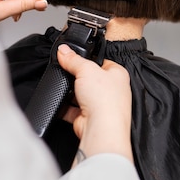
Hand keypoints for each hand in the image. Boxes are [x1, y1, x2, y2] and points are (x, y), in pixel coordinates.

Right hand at [57, 44, 133, 164]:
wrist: (101, 129)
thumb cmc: (105, 100)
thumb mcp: (86, 70)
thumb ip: (73, 59)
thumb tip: (64, 50)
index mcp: (118, 75)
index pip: (102, 61)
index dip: (88, 59)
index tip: (74, 56)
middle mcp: (112, 91)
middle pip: (90, 78)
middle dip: (78, 77)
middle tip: (68, 72)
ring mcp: (101, 106)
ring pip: (81, 94)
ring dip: (72, 93)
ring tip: (67, 89)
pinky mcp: (89, 118)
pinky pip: (74, 110)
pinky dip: (66, 108)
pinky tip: (61, 104)